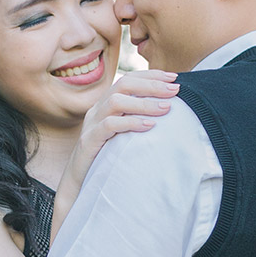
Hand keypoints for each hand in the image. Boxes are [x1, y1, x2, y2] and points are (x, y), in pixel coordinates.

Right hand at [68, 69, 178, 190]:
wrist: (80, 181)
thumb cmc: (107, 157)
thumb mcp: (124, 134)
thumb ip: (138, 120)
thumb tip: (170, 111)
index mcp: (106, 104)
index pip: (129, 79)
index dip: (151, 75)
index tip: (174, 77)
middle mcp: (98, 109)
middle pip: (123, 84)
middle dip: (151, 85)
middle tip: (174, 90)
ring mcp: (92, 123)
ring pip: (115, 101)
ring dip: (144, 103)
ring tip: (166, 108)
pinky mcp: (89, 140)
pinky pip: (109, 125)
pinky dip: (131, 122)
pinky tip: (149, 126)